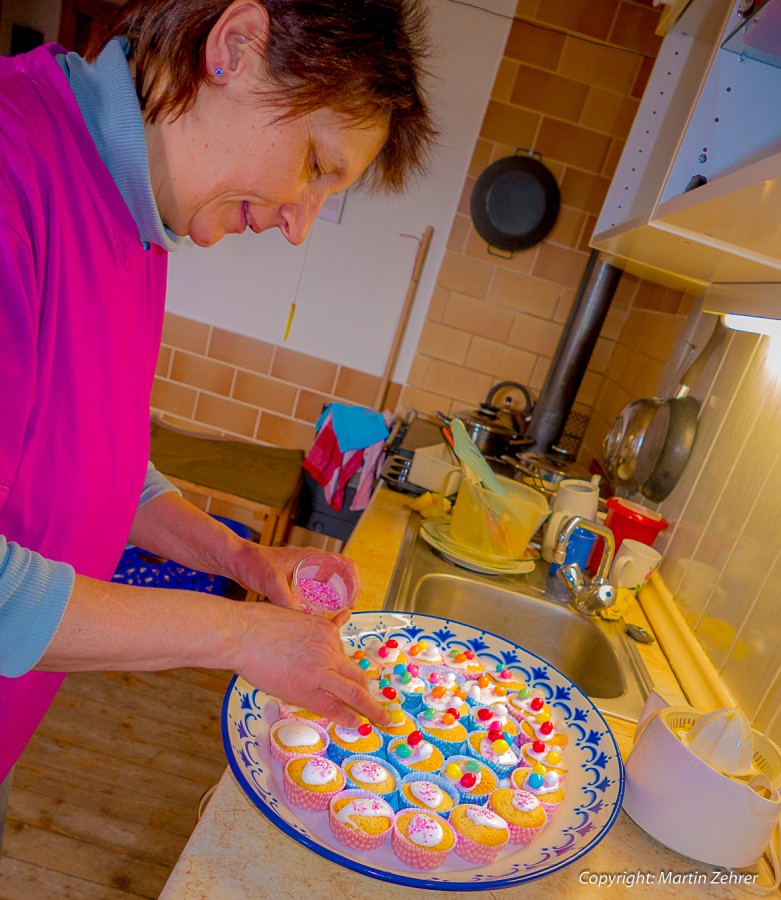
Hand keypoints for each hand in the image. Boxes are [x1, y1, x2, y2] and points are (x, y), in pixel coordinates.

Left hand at [231, 543, 360, 610]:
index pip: (346, 565)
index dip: (354, 582)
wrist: (238, 561)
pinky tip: (318, 615)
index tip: (352, 600)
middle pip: (342, 576)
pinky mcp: (299, 581)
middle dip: (349, 594)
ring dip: (337, 599)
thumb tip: (298, 617)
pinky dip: (324, 602)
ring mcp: (307, 572)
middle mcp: (313, 563)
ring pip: (332, 585)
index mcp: (312, 557)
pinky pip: (319, 591)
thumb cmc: (253, 562)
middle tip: (345, 612)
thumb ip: (284, 598)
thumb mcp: (271, 580)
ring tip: (335, 616)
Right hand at [232, 602, 389, 727]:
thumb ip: (309, 631)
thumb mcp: (293, 620)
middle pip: (358, 674)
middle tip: (377, 705)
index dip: (350, 672)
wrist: (244, 634)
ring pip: (356, 693)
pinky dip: (348, 717)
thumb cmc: (259, 625)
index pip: (344, 656)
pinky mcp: (307, 690)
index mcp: (327, 632)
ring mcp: (321, 671)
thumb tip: (317, 634)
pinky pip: (334, 707)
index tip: (356, 681)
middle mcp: (330, 650)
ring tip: (384, 720)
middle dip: (369, 692)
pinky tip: (356, 724)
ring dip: (373, 709)